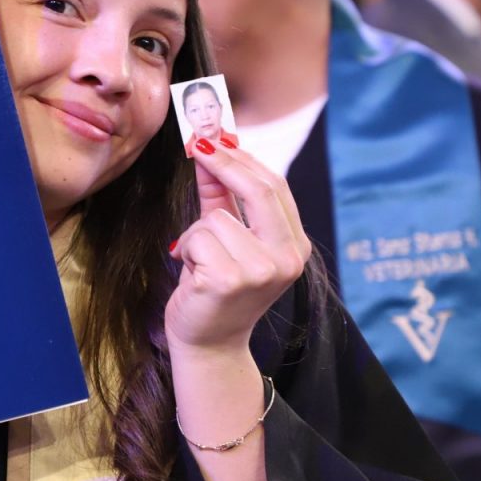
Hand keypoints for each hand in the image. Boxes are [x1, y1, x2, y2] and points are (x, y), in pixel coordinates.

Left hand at [166, 139, 309, 356]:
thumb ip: (222, 197)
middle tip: (198, 144)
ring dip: (196, 234)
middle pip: (258, 189)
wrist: (209, 344)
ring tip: (200, 261)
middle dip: (223, 161)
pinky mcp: (229, 280)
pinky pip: (197, 238)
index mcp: (295, 246)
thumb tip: (210, 149)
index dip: (243, 157)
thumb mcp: (227, 239)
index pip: (274, 187)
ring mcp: (261, 271)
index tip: (216, 136)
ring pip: (216, 218)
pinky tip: (193, 273)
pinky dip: (185, 250)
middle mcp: (287, 258)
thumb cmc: (216, 290)